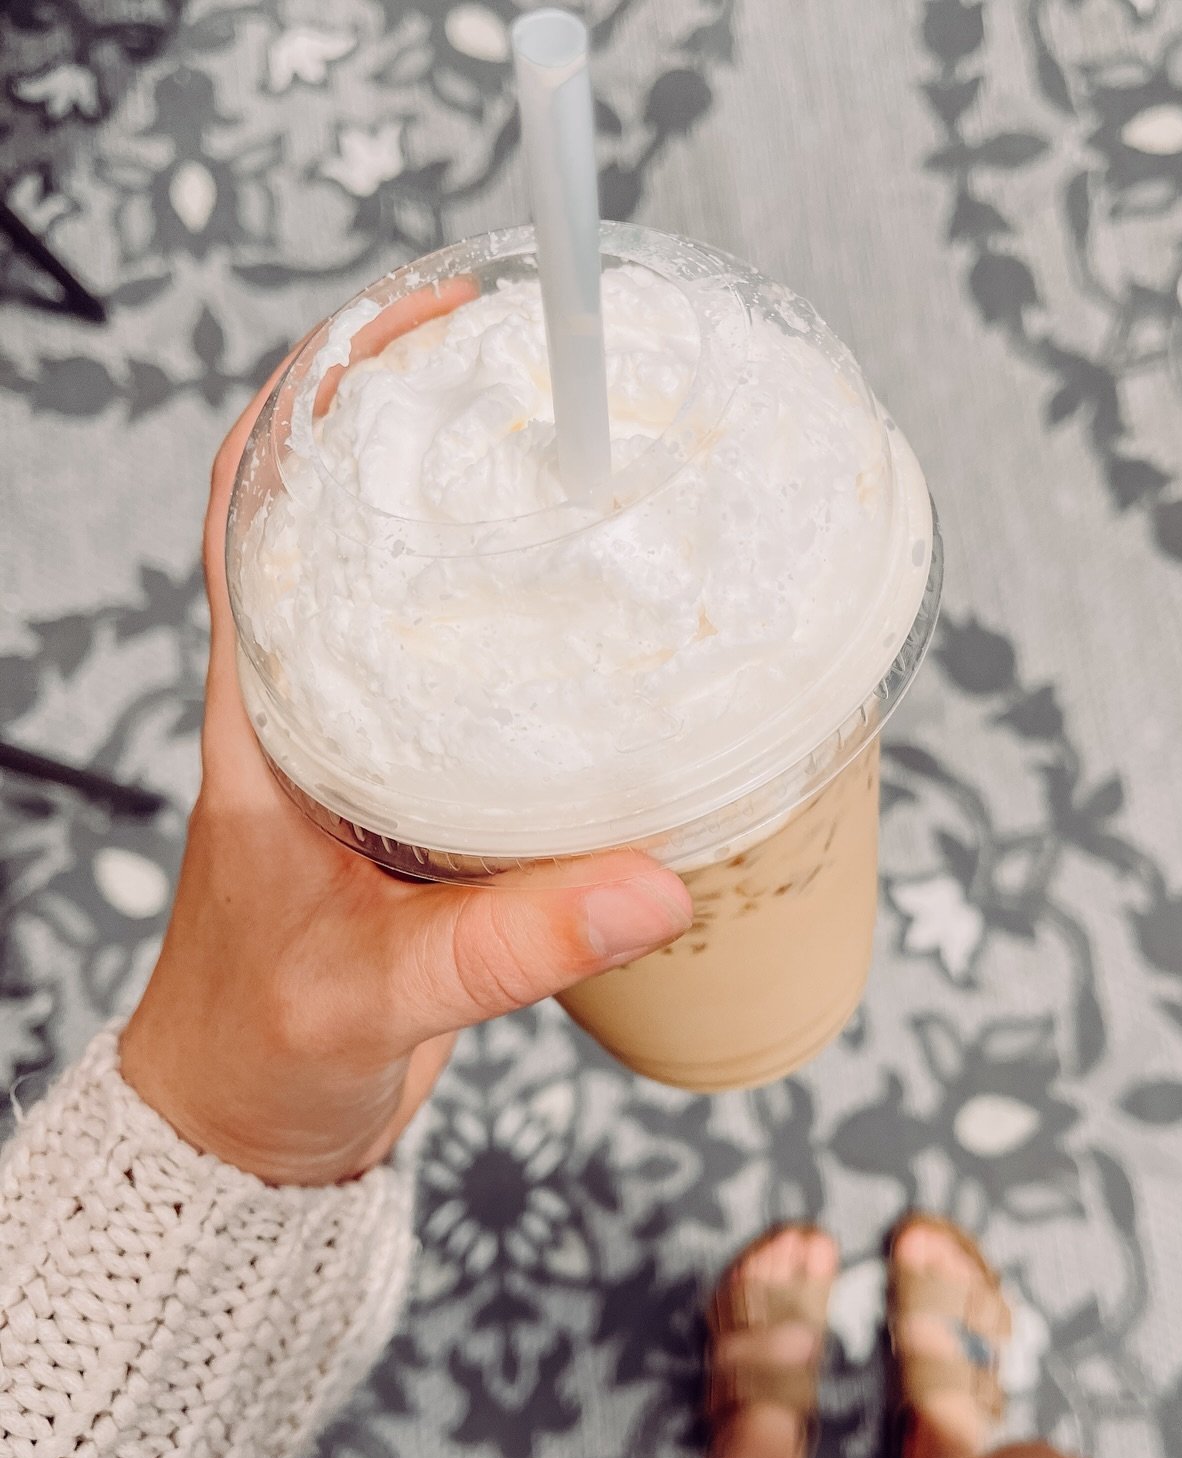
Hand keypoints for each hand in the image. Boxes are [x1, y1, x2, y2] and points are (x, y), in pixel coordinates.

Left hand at [121, 327, 690, 1186]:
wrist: (251, 1131)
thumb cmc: (260, 1052)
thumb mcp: (373, 996)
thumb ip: (506, 947)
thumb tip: (653, 883)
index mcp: (262, 726)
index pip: (254, 514)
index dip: (315, 397)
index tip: (412, 325)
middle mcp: (314, 719)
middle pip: (353, 529)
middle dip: (432, 435)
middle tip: (542, 380)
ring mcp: (374, 763)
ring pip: (423, 612)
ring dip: (491, 539)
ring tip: (595, 481)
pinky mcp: (432, 816)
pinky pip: (485, 707)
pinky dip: (546, 661)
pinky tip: (622, 656)